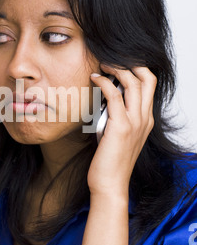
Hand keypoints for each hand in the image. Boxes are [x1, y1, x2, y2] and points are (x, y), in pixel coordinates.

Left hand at [87, 65, 156, 199]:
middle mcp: (145, 118)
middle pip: (148, 78)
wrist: (110, 185)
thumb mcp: (117, 135)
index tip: (118, 64)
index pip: (149, 85)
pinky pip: (114, 95)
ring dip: (117, 68)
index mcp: (146, 120)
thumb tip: (103, 99)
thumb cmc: (110, 162)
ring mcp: (136, 122)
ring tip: (102, 65)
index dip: (136, 70)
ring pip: (134, 82)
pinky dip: (104, 82)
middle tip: (111, 60)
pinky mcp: (121, 126)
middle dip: (131, 63)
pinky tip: (94, 79)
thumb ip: (117, 117)